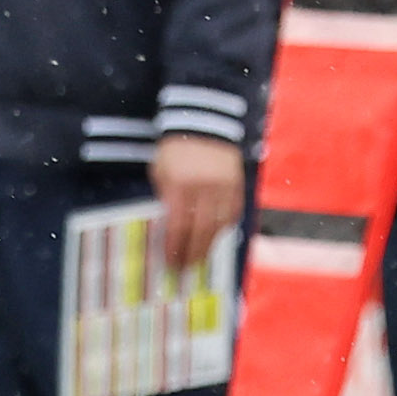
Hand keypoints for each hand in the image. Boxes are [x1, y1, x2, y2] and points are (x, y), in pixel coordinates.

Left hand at [149, 133, 243, 275]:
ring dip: (209, 245)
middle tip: (185, 268)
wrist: (203, 127)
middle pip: (201, 231)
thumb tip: (167, 229)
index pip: (178, 226)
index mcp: (180, 185)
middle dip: (193, 253)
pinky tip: (214, 238)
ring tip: (199, 259)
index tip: (169, 262)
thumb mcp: (159, 172)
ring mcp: (224, 187)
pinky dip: (223, 229)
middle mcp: (205, 188)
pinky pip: (232, 214)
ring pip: (219, 226)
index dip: (175, 247)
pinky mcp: (237, 185)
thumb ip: (163, 198)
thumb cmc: (174, 152)